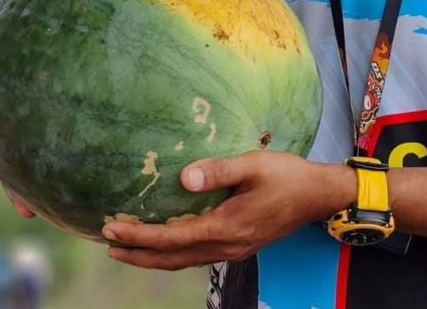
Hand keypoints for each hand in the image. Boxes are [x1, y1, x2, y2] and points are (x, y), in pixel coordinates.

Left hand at [102, 151, 354, 270]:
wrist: (319, 196)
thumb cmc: (288, 176)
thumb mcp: (255, 165)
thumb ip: (219, 171)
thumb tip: (184, 179)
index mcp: (227, 227)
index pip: (172, 238)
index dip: (139, 236)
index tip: (111, 229)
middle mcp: (226, 246)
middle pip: (172, 258)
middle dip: (138, 253)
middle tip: (107, 244)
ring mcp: (233, 249)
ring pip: (184, 261)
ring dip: (153, 257)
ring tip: (126, 249)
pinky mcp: (239, 245)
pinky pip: (197, 256)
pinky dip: (173, 253)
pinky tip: (166, 243)